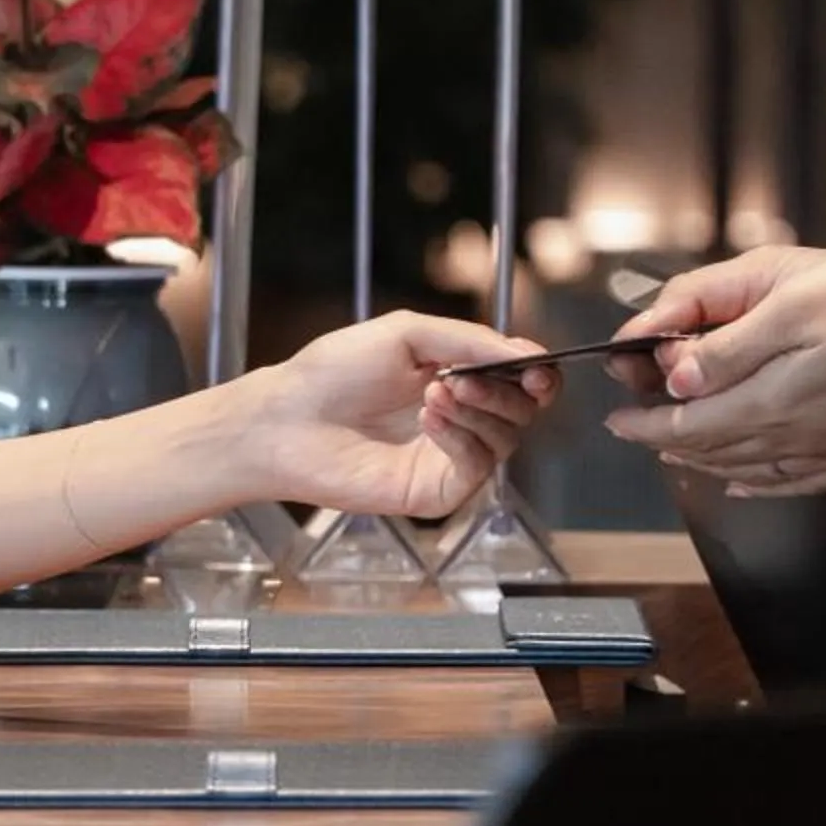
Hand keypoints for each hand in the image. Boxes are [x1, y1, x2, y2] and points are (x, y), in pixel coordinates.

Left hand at [245, 311, 558, 516]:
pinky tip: (429, 417)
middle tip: (467, 378)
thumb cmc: (333, 373)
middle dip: (505, 390)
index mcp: (457, 378)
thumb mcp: (408, 334)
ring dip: (479, 410)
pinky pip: (477, 466)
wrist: (287, 419)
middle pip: (523, 411)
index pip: (520, 382)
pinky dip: (462, 438)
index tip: (536, 366)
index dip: (537, 374)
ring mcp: (449, 458)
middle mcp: (460, 420)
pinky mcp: (436, 491)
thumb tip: (528, 354)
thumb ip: (471, 341)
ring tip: (434, 392)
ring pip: (506, 438)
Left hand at [602, 247, 825, 494]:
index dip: (644, 421)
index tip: (619, 415)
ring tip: (678, 447)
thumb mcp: (792, 300)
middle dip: (665, 438)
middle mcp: (791, 436)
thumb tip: (679, 377)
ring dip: (703, 458)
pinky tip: (747, 481)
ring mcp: (825, 449)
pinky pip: (792, 480)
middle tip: (637, 426)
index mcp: (768, 401)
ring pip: (744, 466)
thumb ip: (728, 347)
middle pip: (709, 449)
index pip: (685, 424)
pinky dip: (758, 482)